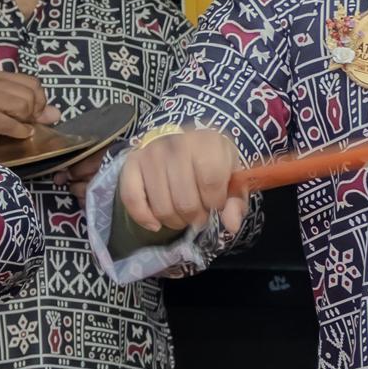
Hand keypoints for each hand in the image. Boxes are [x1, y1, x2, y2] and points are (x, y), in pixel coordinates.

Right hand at [0, 72, 50, 147]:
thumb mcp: (6, 108)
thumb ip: (32, 109)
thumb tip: (57, 113)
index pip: (33, 82)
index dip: (39, 100)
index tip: (31, 113)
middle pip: (31, 94)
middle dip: (33, 112)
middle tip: (22, 121)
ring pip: (24, 105)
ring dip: (24, 121)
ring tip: (12, 125)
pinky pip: (13, 124)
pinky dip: (19, 132)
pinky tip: (13, 133)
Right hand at [118, 126, 247, 240]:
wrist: (187, 142)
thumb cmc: (214, 161)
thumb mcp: (232, 177)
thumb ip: (236, 201)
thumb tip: (231, 226)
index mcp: (207, 143)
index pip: (210, 182)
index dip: (215, 203)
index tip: (216, 204)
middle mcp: (176, 145)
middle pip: (185, 202)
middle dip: (196, 218)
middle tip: (199, 214)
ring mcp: (151, 154)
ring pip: (161, 207)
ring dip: (175, 221)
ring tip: (182, 215)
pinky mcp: (132, 163)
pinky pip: (131, 198)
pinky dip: (143, 217)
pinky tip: (156, 224)